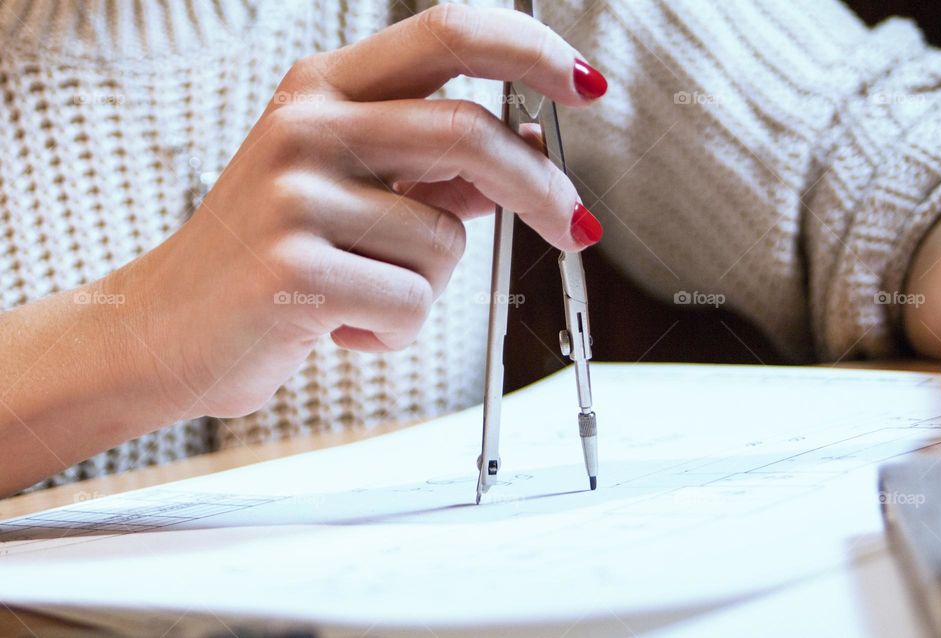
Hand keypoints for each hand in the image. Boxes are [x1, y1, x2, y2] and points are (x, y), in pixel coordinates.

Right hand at [113, 5, 607, 419]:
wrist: (167, 328)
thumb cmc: (268, 258)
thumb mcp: (350, 192)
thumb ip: (437, 167)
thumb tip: (526, 139)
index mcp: (322, 91)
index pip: (447, 32)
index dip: (530, 50)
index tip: (587, 87)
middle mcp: (306, 127)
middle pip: (468, 133)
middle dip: (542, 188)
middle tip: (578, 227)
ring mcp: (293, 196)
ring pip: (443, 243)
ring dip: (425, 287)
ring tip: (361, 294)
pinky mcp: (292, 270)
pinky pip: (408, 303)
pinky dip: (391, 329)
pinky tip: (337, 325)